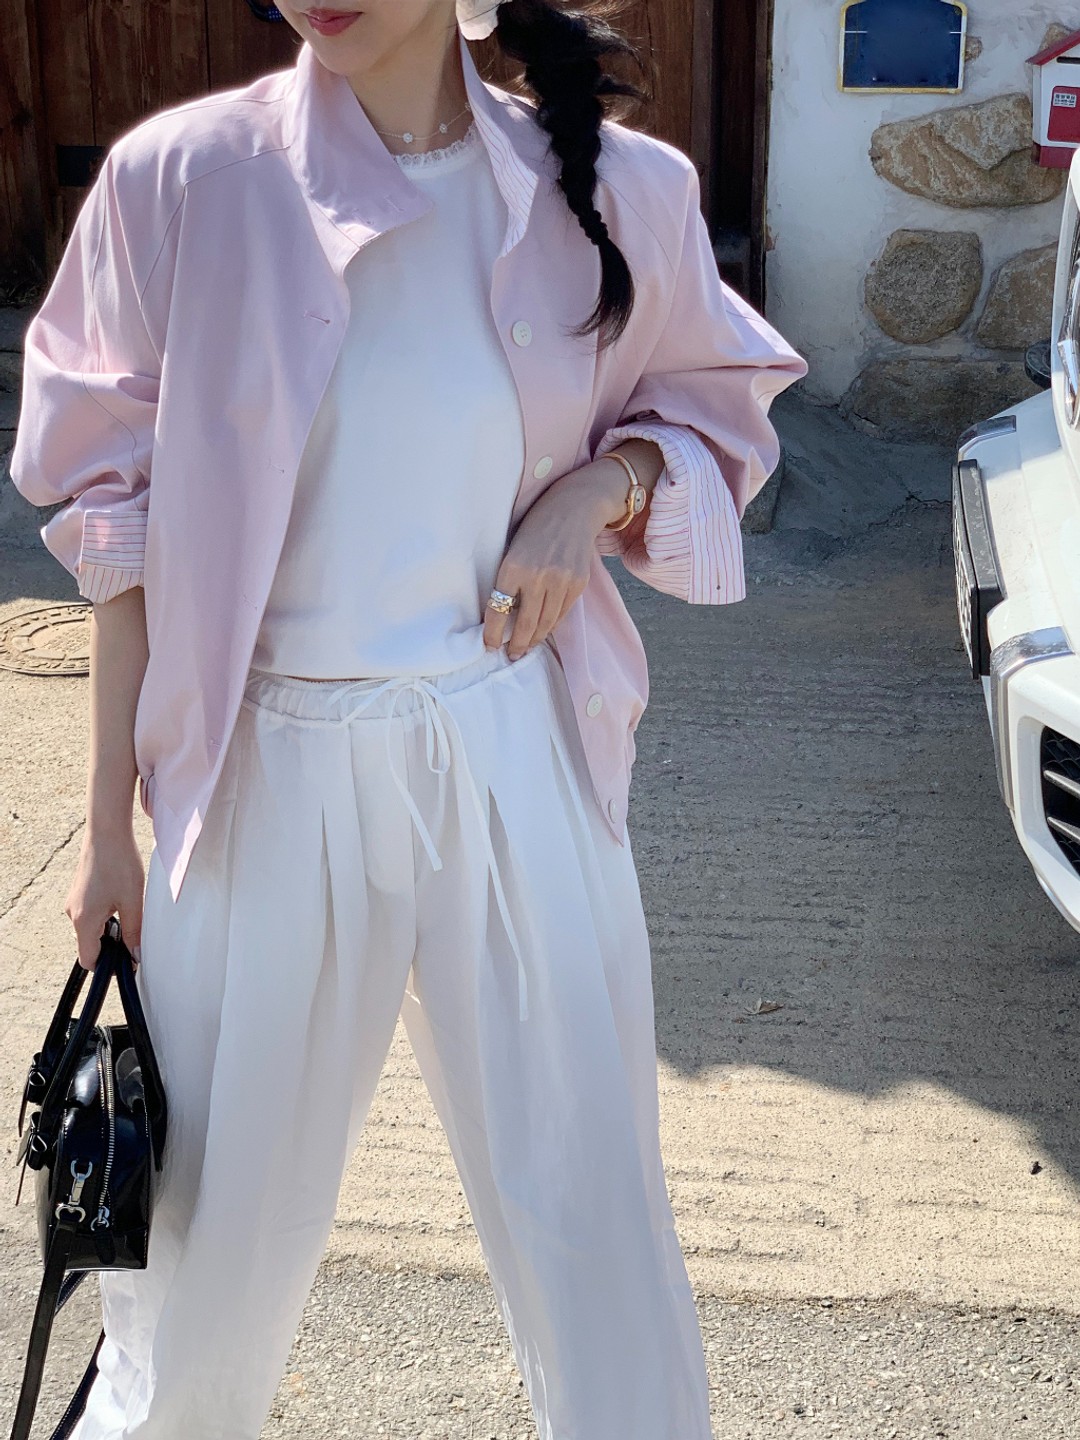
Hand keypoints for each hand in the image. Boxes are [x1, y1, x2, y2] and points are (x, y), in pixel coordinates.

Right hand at [66, 821, 145, 970]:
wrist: (106, 831)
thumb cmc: (119, 863)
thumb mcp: (132, 901)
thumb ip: (134, 932)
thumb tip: (137, 956)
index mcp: (84, 921)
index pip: (89, 959)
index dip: (108, 965)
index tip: (128, 960)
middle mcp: (72, 914)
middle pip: (90, 945)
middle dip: (111, 946)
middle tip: (135, 936)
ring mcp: (73, 902)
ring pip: (91, 929)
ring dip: (109, 929)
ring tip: (131, 912)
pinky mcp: (79, 892)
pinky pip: (90, 914)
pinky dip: (105, 915)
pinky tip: (122, 901)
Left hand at [483, 458, 631, 658]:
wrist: (573, 509)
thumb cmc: (536, 527)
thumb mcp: (513, 549)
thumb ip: (510, 579)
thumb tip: (504, 614)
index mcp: (513, 567)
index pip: (498, 610)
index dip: (493, 633)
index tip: (489, 645)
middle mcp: (537, 577)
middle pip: (525, 624)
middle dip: (517, 645)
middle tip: (511, 655)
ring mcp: (561, 582)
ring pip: (546, 623)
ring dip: (534, 639)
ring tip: (526, 647)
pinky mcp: (578, 584)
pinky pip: (562, 613)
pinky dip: (551, 624)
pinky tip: (544, 629)